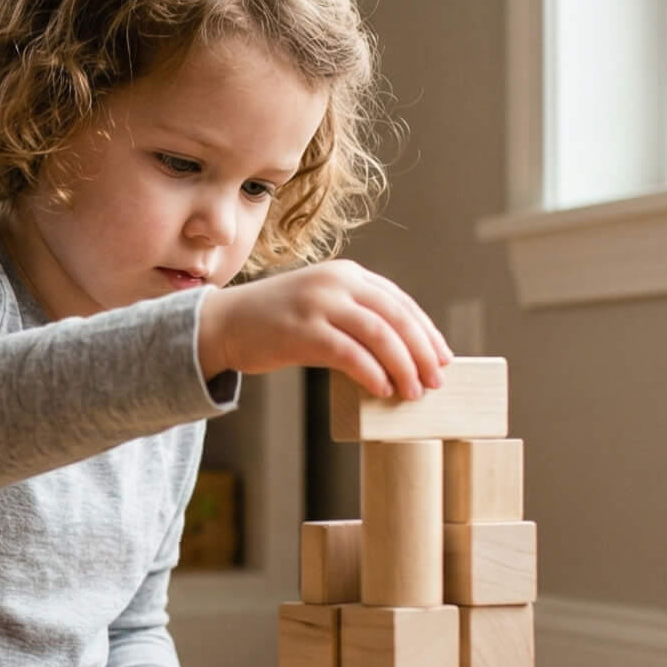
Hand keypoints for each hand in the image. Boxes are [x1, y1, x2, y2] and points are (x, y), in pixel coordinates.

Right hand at [196, 260, 452, 399]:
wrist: (224, 323)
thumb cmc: (276, 322)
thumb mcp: (321, 303)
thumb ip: (356, 314)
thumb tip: (402, 351)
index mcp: (346, 273)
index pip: (400, 302)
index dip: (426, 331)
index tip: (442, 358)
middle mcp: (336, 282)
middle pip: (396, 318)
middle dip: (421, 352)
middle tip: (436, 381)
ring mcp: (318, 304)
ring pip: (379, 335)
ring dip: (402, 367)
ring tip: (413, 392)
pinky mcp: (303, 330)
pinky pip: (349, 353)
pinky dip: (371, 373)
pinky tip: (381, 390)